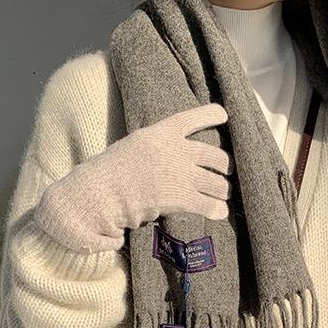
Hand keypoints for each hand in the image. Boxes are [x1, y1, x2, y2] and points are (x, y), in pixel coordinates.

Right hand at [35, 103, 233, 253]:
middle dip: (225, 166)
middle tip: (227, 174)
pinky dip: (218, 209)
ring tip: (224, 196)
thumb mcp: (135, 147)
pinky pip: (209, 204)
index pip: (191, 118)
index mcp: (160, 132)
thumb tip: (174, 156)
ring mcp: (180, 173)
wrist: (101, 192)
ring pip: (217, 182)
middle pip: (216, 156)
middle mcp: (175, 150)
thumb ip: (157, 148)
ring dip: (223, 190)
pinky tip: (221, 212)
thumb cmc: (112, 174)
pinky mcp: (180, 197)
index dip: (211, 115)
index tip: (224, 114)